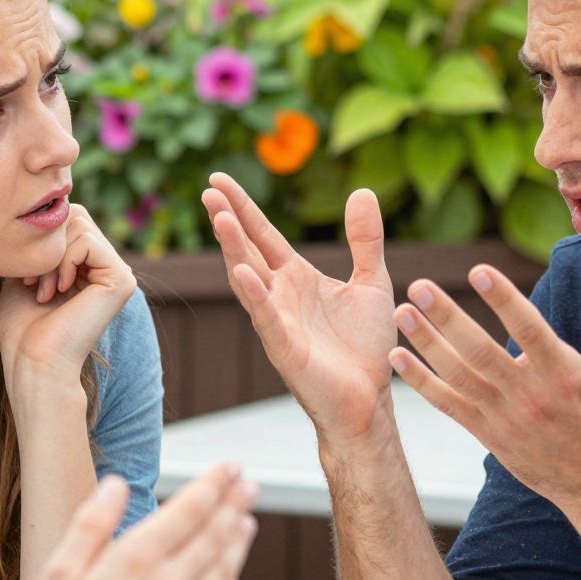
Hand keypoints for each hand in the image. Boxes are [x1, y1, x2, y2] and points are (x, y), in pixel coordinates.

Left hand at [0, 204, 135, 392]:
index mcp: (90, 267)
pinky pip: (88, 241)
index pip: (68, 219)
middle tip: (33, 283)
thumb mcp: (24, 271)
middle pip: (75, 215)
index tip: (25, 276)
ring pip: (80, 225)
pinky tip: (60, 290)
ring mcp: (119, 274)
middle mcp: (108, 269)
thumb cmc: (22, 327)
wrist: (33, 360)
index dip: (40, 238)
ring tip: (44, 290)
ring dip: (52, 257)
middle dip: (46, 245)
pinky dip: (65, 260)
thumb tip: (39, 207)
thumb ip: (38, 241)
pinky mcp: (122, 280)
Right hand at [18, 463, 257, 579]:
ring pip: (224, 568)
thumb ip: (91, 525)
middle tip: (250, 484)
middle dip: (235, 504)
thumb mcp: (57, 575)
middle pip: (216, 534)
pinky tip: (230, 573)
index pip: (190, 509)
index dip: (215, 483)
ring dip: (238, 540)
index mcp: (136, 560)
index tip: (231, 465)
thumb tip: (117, 484)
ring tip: (246, 520)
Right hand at [202, 172, 396, 443]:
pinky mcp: (286, 350)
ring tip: (221, 218)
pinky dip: (255, 296)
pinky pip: (267, 318)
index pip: (263, 235)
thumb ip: (365, 239)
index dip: (242, 207)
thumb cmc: (365, 348)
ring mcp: (278, 322)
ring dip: (235, 250)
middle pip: (247, 250)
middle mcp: (280, 296)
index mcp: (297, 278)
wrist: (370, 400)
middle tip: (209, 190)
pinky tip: (244, 271)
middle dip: (229, 221)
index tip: (218, 179)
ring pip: (249, 280)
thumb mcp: (371, 282)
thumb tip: (362, 191)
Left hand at [390, 258, 580, 513]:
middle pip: (481, 352)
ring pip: (459, 376)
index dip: (503, 299)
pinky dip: (421, 382)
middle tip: (420, 287)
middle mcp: (530, 395)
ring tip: (401, 312)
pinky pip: (448, 405)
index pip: (529, 329)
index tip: (478, 270)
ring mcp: (504, 417)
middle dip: (448, 319)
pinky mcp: (488, 433)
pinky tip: (397, 356)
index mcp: (564, 373)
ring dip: (427, 344)